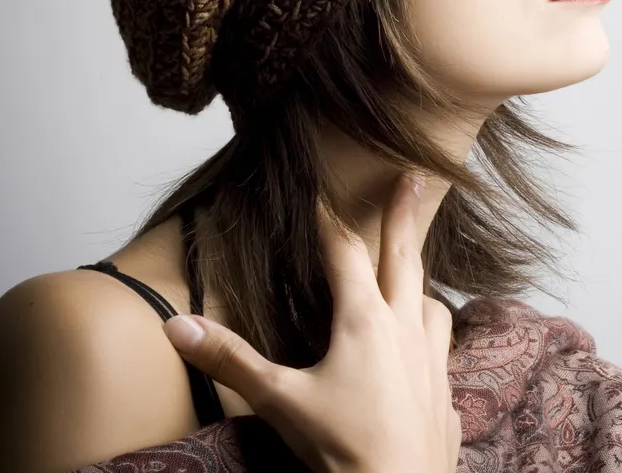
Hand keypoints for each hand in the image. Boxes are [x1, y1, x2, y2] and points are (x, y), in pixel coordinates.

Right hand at [160, 173, 459, 472]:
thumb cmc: (343, 449)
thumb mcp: (279, 400)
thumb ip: (230, 358)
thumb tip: (177, 325)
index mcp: (365, 319)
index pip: (345, 251)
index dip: (328, 219)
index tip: (318, 192)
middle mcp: (405, 327)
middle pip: (404, 255)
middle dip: (404, 213)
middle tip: (415, 175)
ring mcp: (431, 357)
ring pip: (430, 299)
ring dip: (418, 278)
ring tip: (414, 267)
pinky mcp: (444, 389)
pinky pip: (442, 343)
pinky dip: (431, 327)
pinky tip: (424, 342)